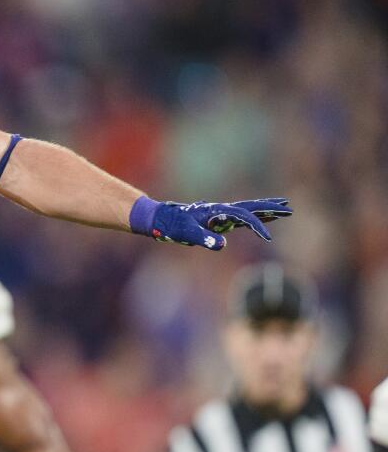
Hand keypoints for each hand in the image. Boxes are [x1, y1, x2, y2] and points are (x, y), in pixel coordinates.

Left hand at [130, 196, 291, 250]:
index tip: (268, 238)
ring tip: (283, 209)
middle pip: (251, 207)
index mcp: (218, 212)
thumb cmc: (173, 226)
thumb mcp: (187, 234)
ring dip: (265, 210)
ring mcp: (220, 214)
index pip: (244, 217)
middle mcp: (221, 210)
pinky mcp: (217, 220)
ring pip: (248, 210)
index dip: (258, 226)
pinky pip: (240, 217)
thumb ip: (203, 238)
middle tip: (289, 207)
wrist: (161, 220)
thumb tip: (220, 245)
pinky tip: (261, 219)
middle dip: (270, 208)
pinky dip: (253, 217)